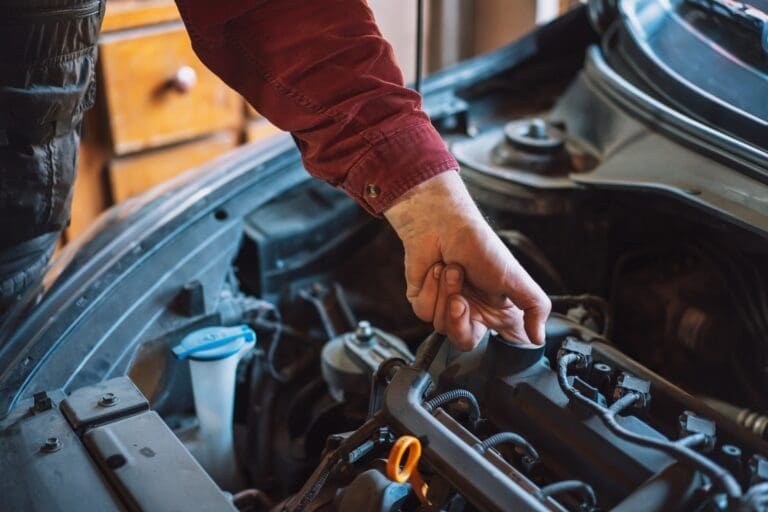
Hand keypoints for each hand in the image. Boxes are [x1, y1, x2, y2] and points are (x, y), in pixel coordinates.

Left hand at [384, 171, 549, 350]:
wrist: (443, 224)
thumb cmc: (480, 246)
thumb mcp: (516, 277)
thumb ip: (535, 307)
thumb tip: (538, 337)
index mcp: (497, 310)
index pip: (503, 343)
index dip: (501, 345)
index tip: (498, 333)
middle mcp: (472, 312)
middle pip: (464, 342)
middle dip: (459, 319)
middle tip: (460, 299)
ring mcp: (446, 307)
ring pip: (441, 327)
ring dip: (446, 294)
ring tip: (453, 270)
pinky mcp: (423, 300)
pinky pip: (424, 312)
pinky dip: (430, 289)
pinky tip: (436, 270)